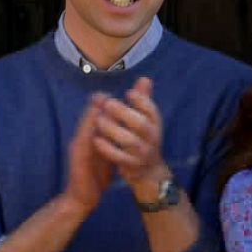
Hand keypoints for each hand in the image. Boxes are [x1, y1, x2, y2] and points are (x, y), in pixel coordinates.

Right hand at [64, 95, 114, 211]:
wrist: (83, 197)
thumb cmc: (96, 176)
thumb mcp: (109, 153)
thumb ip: (115, 138)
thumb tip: (126, 126)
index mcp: (91, 136)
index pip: (98, 116)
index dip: (106, 104)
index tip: (118, 93)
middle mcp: (83, 138)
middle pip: (90, 116)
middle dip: (99, 103)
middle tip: (109, 89)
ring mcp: (78, 146)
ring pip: (85, 125)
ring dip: (92, 112)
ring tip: (100, 99)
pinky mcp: (77, 157)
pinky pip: (82, 141)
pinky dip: (87, 129)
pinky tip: (94, 121)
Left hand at [96, 77, 168, 191]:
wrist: (148, 172)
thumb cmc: (143, 140)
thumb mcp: (145, 120)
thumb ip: (143, 101)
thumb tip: (145, 79)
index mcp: (155, 124)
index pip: (152, 110)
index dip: (142, 101)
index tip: (128, 93)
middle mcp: (152, 138)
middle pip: (141, 125)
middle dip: (124, 113)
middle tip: (108, 103)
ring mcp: (143, 153)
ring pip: (130, 141)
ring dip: (113, 129)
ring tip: (99, 120)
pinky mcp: (133, 166)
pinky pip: (120, 158)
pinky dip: (108, 149)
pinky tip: (96, 140)